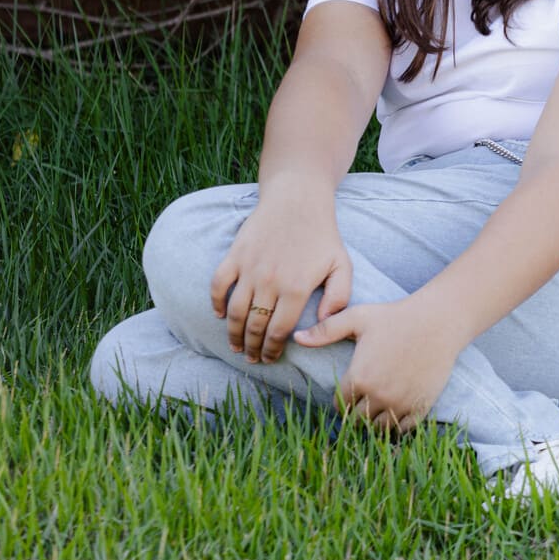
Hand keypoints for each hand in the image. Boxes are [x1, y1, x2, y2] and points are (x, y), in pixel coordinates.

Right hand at [208, 193, 352, 363]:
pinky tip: (220, 315)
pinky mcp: (235, 255)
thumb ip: (339, 297)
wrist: (298, 201)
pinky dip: (216, 303)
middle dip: (252, 348)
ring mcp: (250, 269)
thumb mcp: (342, 265)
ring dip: (233, 333)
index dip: (273, 350)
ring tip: (236, 346)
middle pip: (255, 326)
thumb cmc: (323, 236)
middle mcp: (271, 282)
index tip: (270, 359)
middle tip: (252, 359)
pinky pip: (218, 285)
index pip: (280, 331)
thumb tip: (323, 322)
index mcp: (297, 289)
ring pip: (235, 312)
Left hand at [292, 296, 463, 432]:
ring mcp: (401, 402)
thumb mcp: (357, 318)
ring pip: (379, 428)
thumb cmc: (396, 316)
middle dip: (357, 413)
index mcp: (359, 377)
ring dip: (376, 421)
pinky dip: (398, 426)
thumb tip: (296, 337)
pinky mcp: (421, 405)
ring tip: (379, 408)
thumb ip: (326, 330)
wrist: (439, 320)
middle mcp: (378, 395)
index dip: (342, 401)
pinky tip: (397, 413)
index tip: (349, 394)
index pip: (340, 405)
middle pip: (358, 421)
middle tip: (363, 402)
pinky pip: (403, 429)